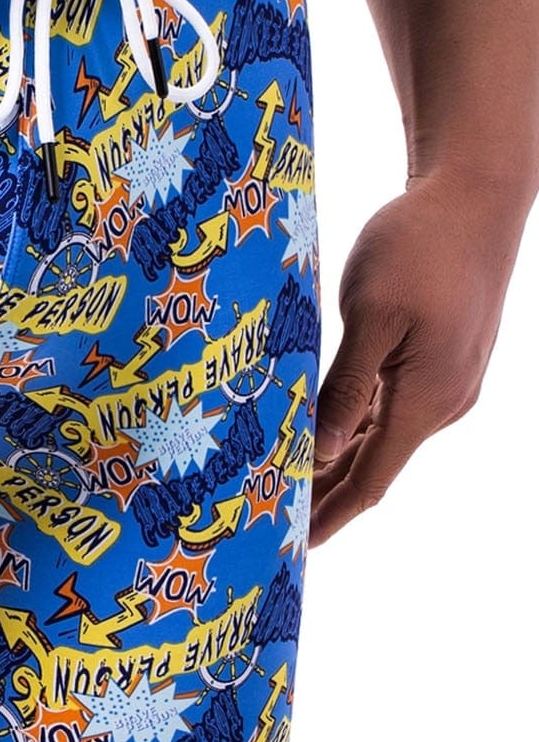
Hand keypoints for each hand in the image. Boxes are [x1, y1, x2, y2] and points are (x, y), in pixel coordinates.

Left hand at [311, 165, 526, 546]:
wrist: (475, 194)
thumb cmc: (418, 247)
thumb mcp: (371, 317)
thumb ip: (345, 388)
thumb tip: (320, 451)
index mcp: (425, 400)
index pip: (371, 479)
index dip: (330, 514)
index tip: (294, 546)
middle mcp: (442, 400)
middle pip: (372, 464)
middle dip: (322, 494)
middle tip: (267, 519)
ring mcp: (445, 379)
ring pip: (378, 434)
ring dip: (332, 458)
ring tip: (279, 479)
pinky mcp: (438, 355)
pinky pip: (387, 403)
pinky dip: (350, 423)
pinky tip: (315, 425)